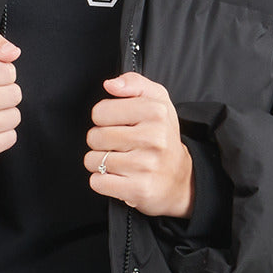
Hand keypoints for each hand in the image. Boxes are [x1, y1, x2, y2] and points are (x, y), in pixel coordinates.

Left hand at [84, 72, 194, 218]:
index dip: (104, 119)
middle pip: (95, 136)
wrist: (179, 179)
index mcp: (156, 112)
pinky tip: (118, 177)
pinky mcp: (138, 189)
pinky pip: (97, 182)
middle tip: (119, 145)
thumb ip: (134, 83)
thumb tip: (110, 85)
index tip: (118, 124)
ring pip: (93, 160)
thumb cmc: (162, 138)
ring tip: (119, 161)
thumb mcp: (157, 102)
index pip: (100, 111)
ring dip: (100, 163)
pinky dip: (102, 181)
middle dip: (101, 142)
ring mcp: (146, 165)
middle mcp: (154, 138)